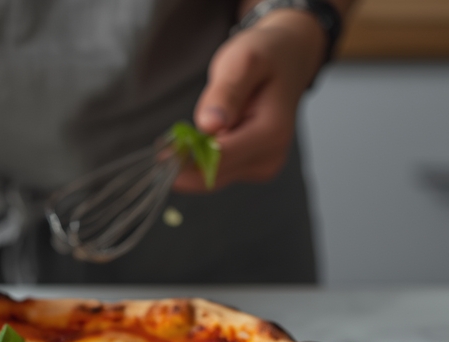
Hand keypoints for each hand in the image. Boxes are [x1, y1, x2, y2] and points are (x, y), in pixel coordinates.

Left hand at [174, 10, 326, 191]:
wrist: (287, 58)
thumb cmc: (265, 55)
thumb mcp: (243, 61)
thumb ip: (226, 92)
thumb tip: (208, 125)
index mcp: (270, 132)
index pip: (219, 159)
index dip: (186, 158)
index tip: (161, 151)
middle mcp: (271, 156)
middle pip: (213, 176)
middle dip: (186, 163)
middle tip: (165, 145)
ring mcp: (264, 166)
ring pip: (212, 179)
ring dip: (192, 163)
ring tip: (186, 136)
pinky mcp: (254, 168)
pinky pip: (218, 174)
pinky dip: (202, 161)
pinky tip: (201, 139)